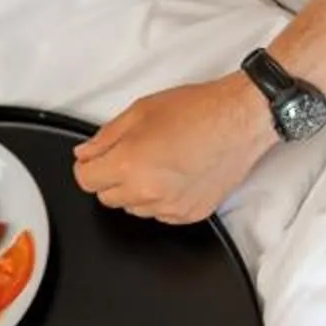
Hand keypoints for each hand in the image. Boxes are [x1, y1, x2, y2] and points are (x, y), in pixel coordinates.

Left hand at [74, 75, 277, 222]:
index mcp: (129, 164)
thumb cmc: (198, 111)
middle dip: (111, 178)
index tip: (96, 159)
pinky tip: (175, 175)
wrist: (240, 121)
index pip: (86, 180)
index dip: (88, 166)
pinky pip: (161, 214)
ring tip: (158, 164)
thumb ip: (106, 137)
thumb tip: (86, 154)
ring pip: (134, 208)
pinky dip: (161, 199)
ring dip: (136, 191)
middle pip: (107, 198)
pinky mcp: (190, 214)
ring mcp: (170, 207)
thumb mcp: (141, 111)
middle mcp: (147, 192)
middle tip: (131, 156)